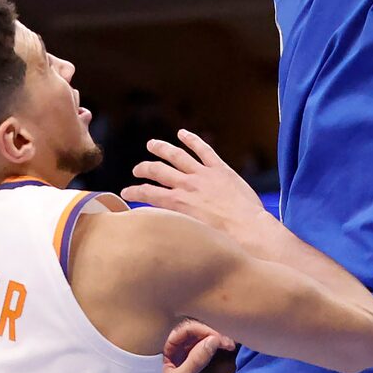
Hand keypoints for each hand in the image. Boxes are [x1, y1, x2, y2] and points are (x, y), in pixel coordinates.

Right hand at [123, 130, 271, 249]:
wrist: (248, 229)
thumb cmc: (222, 239)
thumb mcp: (191, 234)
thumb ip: (176, 225)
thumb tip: (165, 227)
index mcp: (177, 203)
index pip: (147, 193)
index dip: (133, 192)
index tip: (125, 192)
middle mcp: (187, 185)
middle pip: (157, 171)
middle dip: (144, 168)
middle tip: (137, 169)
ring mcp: (203, 174)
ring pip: (177, 155)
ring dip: (162, 148)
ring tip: (152, 144)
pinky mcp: (220, 169)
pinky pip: (203, 150)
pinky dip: (192, 139)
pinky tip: (182, 133)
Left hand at [161, 319, 233, 372]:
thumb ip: (196, 361)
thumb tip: (214, 340)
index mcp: (157, 345)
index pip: (185, 328)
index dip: (205, 330)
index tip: (221, 340)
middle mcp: (164, 344)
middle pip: (191, 330)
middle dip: (211, 333)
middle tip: (229, 344)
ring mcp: (171, 352)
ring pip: (194, 338)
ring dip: (211, 340)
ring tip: (229, 346)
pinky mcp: (178, 359)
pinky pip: (194, 347)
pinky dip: (207, 347)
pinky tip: (219, 349)